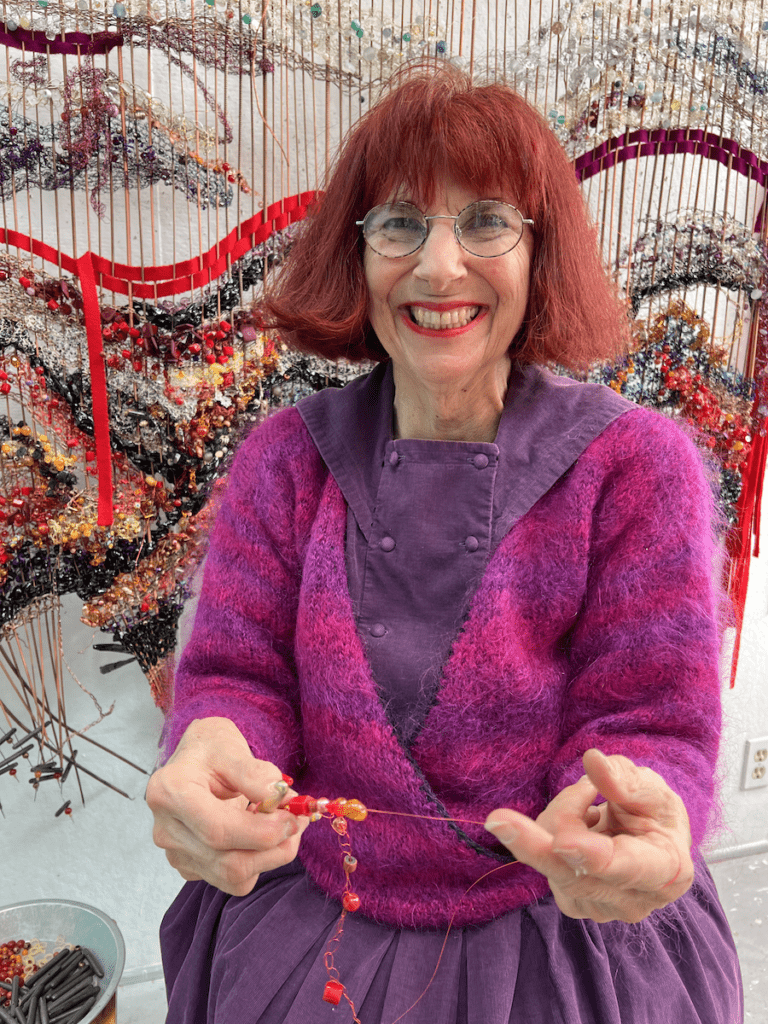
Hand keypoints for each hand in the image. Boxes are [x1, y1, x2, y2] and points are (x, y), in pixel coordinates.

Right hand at [146, 717, 308, 895]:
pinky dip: (257, 861)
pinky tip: (260, 834)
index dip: (262, 832)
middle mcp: (167, 829)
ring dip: (270, 855)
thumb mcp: (232, 748)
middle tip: (297, 821)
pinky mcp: (190, 866)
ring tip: (284, 824)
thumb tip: (282, 800)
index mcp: (171, 792)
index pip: (218, 830)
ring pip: (233, 876)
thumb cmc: (211, 749)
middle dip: (274, 847)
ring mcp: (176, 852)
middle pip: (228, 862)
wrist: (196, 759)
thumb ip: (256, 774)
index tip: (293, 817)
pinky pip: (232, 879)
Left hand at [484, 749, 693, 922]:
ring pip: (553, 858)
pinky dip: (553, 831)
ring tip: (589, 799)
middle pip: (572, 874)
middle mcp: (633, 901)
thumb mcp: (653, 790)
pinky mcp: (573, 903)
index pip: (626, 865)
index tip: (561, 841)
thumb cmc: (657, 814)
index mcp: (666, 872)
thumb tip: (593, 760)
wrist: (653, 843)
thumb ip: (625, 779)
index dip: (592, 854)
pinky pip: (546, 860)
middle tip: (497, 818)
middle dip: (535, 841)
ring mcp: (600, 907)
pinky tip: (580, 824)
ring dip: (561, 815)